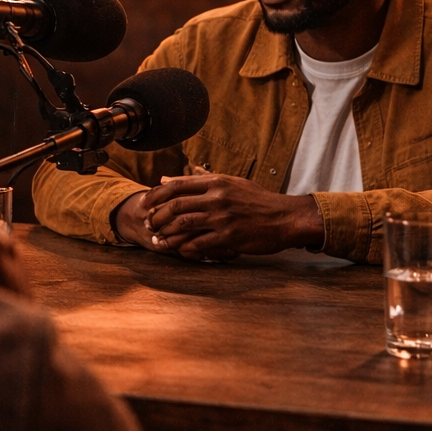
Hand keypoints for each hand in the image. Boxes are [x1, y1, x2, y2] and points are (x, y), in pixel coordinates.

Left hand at [135, 173, 323, 260]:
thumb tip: (167, 179)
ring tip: (157, 240)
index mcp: (217, 183)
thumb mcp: (231, 183)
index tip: (145, 203)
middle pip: (175, 206)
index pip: (177, 186)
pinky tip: (179, 251)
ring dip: (166, 234)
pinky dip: (185, 248)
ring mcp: (222, 218)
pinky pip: (198, 244)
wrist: (286, 218)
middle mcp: (217, 198)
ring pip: (183, 225)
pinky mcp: (229, 237)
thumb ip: (199, 181)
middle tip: (148, 223)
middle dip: (156, 216)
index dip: (156, 195)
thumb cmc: (258, 200)